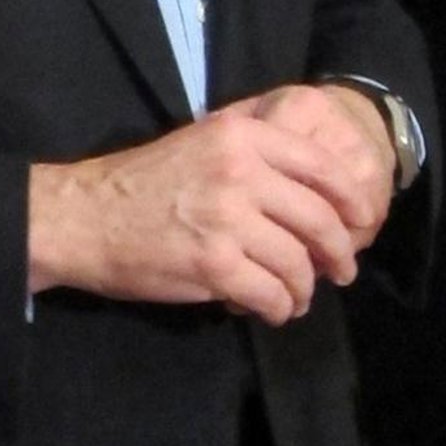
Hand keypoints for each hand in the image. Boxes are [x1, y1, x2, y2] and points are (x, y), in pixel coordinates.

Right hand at [26, 91, 381, 324]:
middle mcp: (241, 171)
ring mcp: (228, 218)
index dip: (350, 198)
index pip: (320, 164)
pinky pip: (269, 293)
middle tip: (343, 270)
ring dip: (305, 287)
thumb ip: (254, 151)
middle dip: (339, 252)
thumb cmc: (143, 181)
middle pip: (318, 217)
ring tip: (299, 297)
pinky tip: (273, 310)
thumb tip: (314, 179)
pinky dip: (278, 307)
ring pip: (297, 261)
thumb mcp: (202, 141)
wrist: (83, 216)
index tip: (362, 221)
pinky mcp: (213, 264)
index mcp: (242, 135)